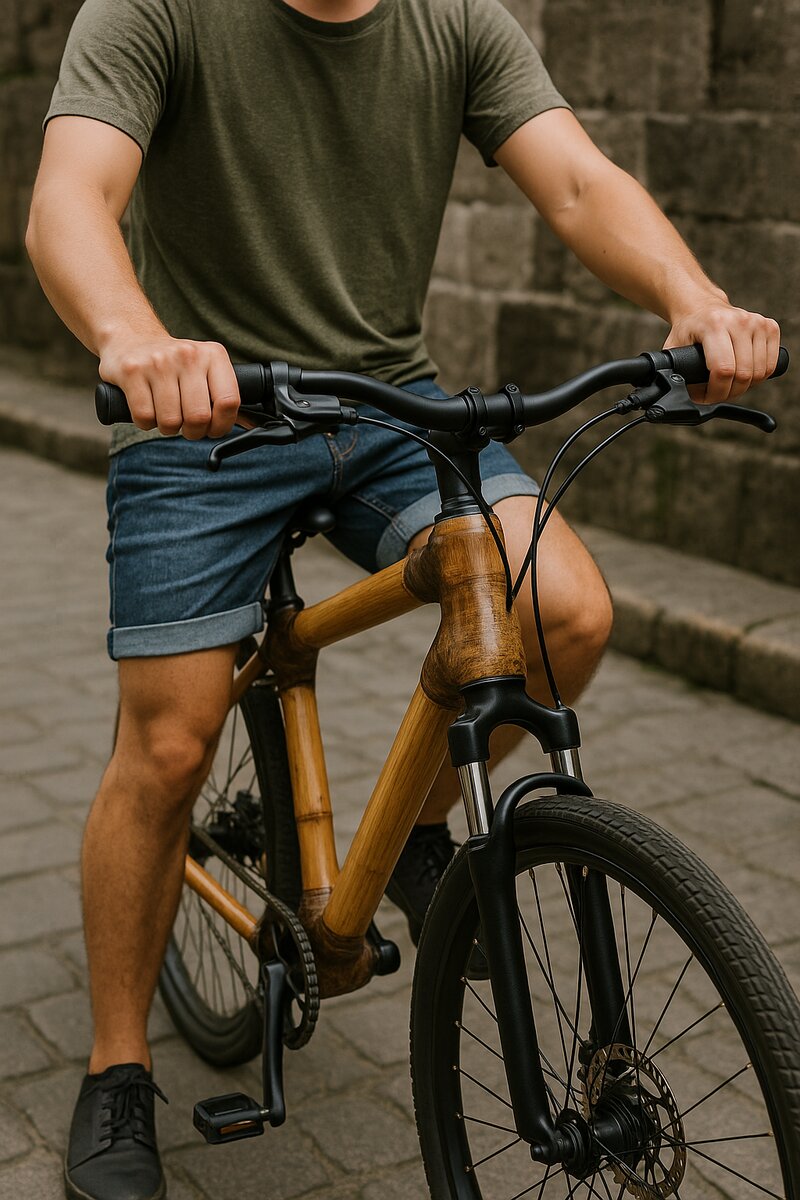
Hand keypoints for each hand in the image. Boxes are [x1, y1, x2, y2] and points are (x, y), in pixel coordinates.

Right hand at [99, 335, 239, 438]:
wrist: (130, 337)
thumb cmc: (174, 364)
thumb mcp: (204, 369)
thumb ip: (224, 395)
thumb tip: (252, 425)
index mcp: (213, 355)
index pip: (229, 401)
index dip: (222, 425)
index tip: (213, 428)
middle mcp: (188, 355)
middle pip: (199, 417)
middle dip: (193, 431)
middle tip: (186, 426)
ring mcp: (158, 362)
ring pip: (170, 421)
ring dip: (168, 428)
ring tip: (165, 413)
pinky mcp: (132, 371)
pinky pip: (145, 417)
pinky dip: (146, 423)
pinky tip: (148, 408)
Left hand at [664, 301, 780, 403]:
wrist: (701, 305)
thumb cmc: (688, 329)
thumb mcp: (673, 349)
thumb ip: (673, 371)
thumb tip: (674, 394)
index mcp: (714, 325)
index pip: (723, 370)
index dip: (716, 392)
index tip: (706, 397)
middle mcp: (739, 321)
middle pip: (744, 375)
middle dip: (729, 393)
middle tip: (716, 394)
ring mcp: (757, 322)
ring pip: (760, 373)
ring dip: (744, 387)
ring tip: (728, 384)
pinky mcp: (770, 326)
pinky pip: (771, 365)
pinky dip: (759, 376)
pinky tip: (744, 374)